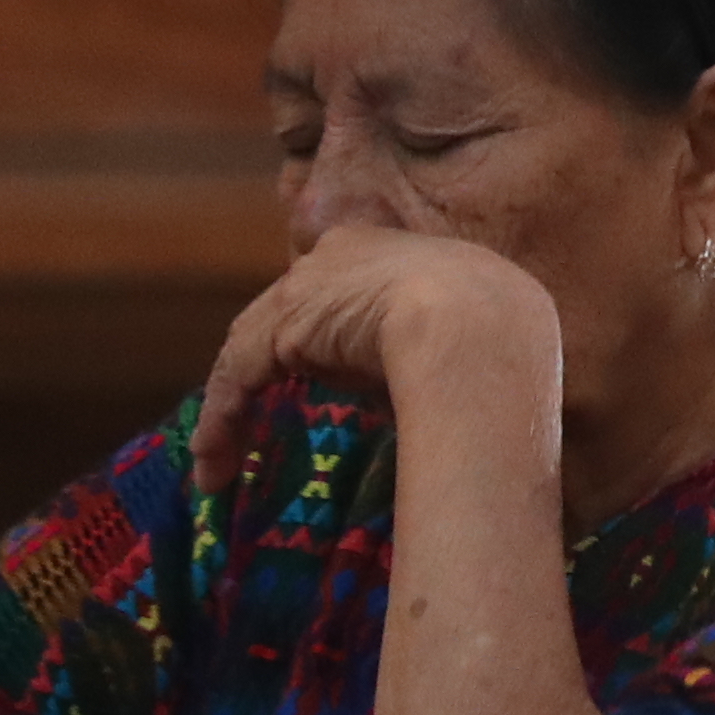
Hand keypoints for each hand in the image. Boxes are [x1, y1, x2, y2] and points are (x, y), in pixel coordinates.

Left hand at [191, 227, 560, 497]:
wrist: (481, 327)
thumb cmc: (501, 334)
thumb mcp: (474, 330)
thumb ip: (440, 348)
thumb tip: (446, 396)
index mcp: (395, 246)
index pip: (343, 284)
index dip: (329, 328)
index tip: (327, 370)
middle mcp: (341, 253)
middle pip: (290, 311)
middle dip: (270, 361)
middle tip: (259, 416)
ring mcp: (306, 286)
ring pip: (253, 347)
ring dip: (233, 410)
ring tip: (218, 463)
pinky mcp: (279, 327)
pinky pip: (236, 378)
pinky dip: (221, 424)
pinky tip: (212, 467)